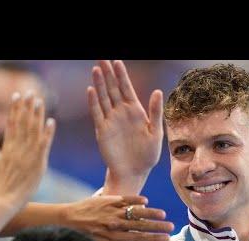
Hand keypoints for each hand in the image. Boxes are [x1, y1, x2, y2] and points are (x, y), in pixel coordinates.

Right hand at [0, 91, 55, 209]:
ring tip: (40, 101)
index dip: (15, 108)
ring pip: (34, 130)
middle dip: (27, 106)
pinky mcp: (38, 162)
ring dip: (38, 114)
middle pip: (23, 122)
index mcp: (7, 146)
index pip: (12, 122)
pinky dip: (48, 133)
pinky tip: (51, 121)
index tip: (17, 96)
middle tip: (31, 92)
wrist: (4, 198)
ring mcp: (28, 154)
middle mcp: (18, 147)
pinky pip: (44, 144)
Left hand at [64, 195, 174, 240]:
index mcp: (113, 238)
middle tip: (170, 226)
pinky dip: (134, 200)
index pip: (138, 239)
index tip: (165, 238)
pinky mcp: (106, 200)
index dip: (154, 239)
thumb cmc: (80, 238)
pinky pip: (123, 199)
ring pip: (135, 212)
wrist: (64, 220)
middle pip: (140, 226)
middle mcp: (114, 224)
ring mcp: (111, 211)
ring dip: (150, 213)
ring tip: (162, 215)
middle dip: (157, 227)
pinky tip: (145, 201)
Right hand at [87, 60, 163, 194]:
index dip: (121, 75)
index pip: (126, 89)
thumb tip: (158, 91)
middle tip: (103, 58)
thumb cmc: (147, 155)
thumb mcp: (155, 133)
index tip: (117, 61)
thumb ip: (155, 112)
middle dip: (108, 74)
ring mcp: (111, 121)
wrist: (134, 173)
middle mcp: (121, 113)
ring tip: (96, 69)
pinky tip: (91, 90)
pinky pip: (97, 114)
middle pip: (113, 89)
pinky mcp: (102, 131)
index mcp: (135, 112)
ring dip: (99, 84)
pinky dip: (93, 102)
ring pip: (104, 98)